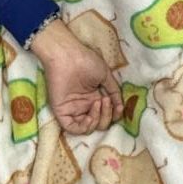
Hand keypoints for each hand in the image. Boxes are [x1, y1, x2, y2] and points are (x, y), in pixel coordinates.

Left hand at [35, 18, 122, 135]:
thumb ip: (114, 92)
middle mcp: (84, 106)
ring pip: (88, 128)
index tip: (119, 108)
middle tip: (105, 100)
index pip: (106, 115)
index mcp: (94, 98)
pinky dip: (84, 127)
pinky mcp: (62, 112)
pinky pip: (73, 128)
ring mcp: (73, 110)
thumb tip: (121, 108)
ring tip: (98, 103)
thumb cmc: (86, 61)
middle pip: (99, 123)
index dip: (114, 115)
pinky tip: (89, 117)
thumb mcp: (105, 76)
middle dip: (107, 116)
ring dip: (97, 120)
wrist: (68, 55)